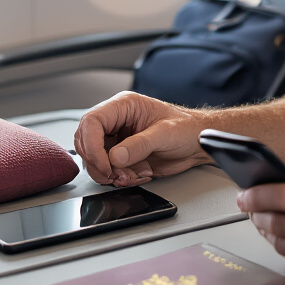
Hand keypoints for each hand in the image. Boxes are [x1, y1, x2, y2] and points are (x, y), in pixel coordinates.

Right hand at [73, 91, 210, 185]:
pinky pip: (107, 169)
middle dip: (98, 162)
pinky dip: (117, 178)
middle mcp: (117, 121)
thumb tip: (115, 157)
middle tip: (114, 174)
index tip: (104, 164)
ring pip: (94, 158)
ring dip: (108, 173)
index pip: (92, 121)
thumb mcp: (166, 133)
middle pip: (86, 141)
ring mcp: (118, 139)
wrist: (198, 143)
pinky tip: (136, 175)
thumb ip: (140, 145)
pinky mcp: (122, 156)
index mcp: (125, 106)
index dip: (91, 144)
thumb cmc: (187, 129)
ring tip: (130, 175)